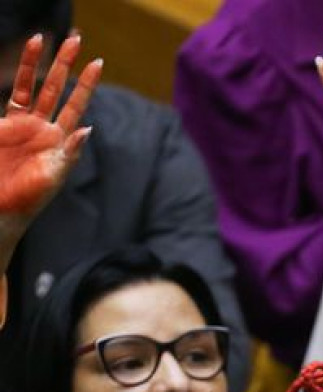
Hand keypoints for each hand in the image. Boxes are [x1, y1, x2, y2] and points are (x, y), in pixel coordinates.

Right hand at [0, 34, 99, 257]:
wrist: (0, 206)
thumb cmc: (29, 197)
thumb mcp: (53, 176)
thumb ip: (69, 152)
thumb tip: (87, 128)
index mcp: (62, 141)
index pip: (77, 105)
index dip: (86, 84)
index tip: (97, 62)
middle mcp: (45, 128)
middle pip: (57, 89)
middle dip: (65, 64)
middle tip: (75, 39)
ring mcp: (23, 124)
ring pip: (33, 86)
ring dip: (38, 64)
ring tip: (43, 38)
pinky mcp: (4, 125)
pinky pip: (13, 94)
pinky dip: (19, 76)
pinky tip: (26, 59)